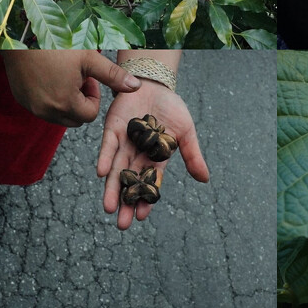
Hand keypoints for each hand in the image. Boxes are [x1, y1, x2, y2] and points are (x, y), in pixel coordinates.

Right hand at [1, 50, 141, 126]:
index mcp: (65, 103)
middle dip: (80, 102)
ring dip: (66, 102)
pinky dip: (50, 99)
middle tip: (77, 77)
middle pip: (75, 119)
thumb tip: (137, 87)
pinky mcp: (21, 100)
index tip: (88, 77)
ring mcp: (31, 107)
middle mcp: (46, 111)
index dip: (93, 96)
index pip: (90, 115)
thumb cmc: (57, 45)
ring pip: (58, 116)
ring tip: (63, 76)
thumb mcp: (89, 58)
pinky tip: (49, 77)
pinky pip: (42, 109)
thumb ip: (113, 76)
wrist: (18, 36)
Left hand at [97, 80, 209, 229]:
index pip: (150, 183)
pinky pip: (108, 146)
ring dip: (112, 188)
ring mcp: (123, 143)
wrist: (156, 84)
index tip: (142, 217)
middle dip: (126, 202)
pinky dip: (106, 159)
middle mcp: (137, 155)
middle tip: (122, 223)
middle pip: (131, 182)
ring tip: (109, 208)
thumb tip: (205, 180)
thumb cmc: (172, 108)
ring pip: (116, 170)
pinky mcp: (113, 129)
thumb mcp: (186, 132)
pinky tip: (102, 173)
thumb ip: (192, 155)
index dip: (145, 199)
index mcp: (155, 158)